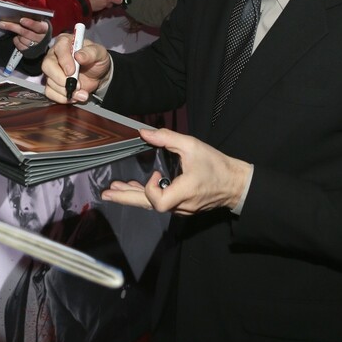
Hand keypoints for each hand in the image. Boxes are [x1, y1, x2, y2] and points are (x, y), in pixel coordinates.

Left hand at [0, 17, 48, 52]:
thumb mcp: (40, 22)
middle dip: (13, 27)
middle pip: (26, 33)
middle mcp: (42, 39)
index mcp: (45, 29)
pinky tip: (17, 37)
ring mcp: (36, 46)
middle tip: (2, 23)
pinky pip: (20, 46)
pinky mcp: (31, 52)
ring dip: (17, 34)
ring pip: (22, 39)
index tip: (21, 20)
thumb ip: (33, 19)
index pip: (39, 27)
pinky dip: (16, 41)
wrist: (43, 41)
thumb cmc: (39, 28)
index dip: (30, 23)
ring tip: (16, 31)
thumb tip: (19, 16)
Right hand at [41, 32, 111, 102]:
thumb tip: (79, 56)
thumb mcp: (99, 53)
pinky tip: (74, 97)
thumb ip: (91, 53)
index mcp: (65, 42)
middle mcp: (54, 55)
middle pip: (47, 65)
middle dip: (60, 78)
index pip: (59, 48)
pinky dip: (62, 98)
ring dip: (66, 91)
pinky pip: (50, 92)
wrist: (98, 75)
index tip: (72, 71)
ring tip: (82, 93)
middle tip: (76, 85)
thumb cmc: (97, 60)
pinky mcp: (52, 83)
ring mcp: (51, 70)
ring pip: (50, 81)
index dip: (64, 60)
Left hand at [100, 128, 252, 214]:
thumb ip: (167, 138)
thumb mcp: (193, 146)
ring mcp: (182, 209)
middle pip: (148, 206)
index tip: (155, 173)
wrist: (236, 183)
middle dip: (125, 199)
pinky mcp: (183, 207)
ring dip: (134, 196)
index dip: (151, 189)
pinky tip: (134, 189)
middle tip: (106, 194)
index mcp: (185, 192)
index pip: (159, 202)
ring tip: (114, 190)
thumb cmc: (216, 165)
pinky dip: (146, 196)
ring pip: (153, 205)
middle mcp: (181, 205)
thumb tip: (144, 132)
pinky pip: (161, 203)